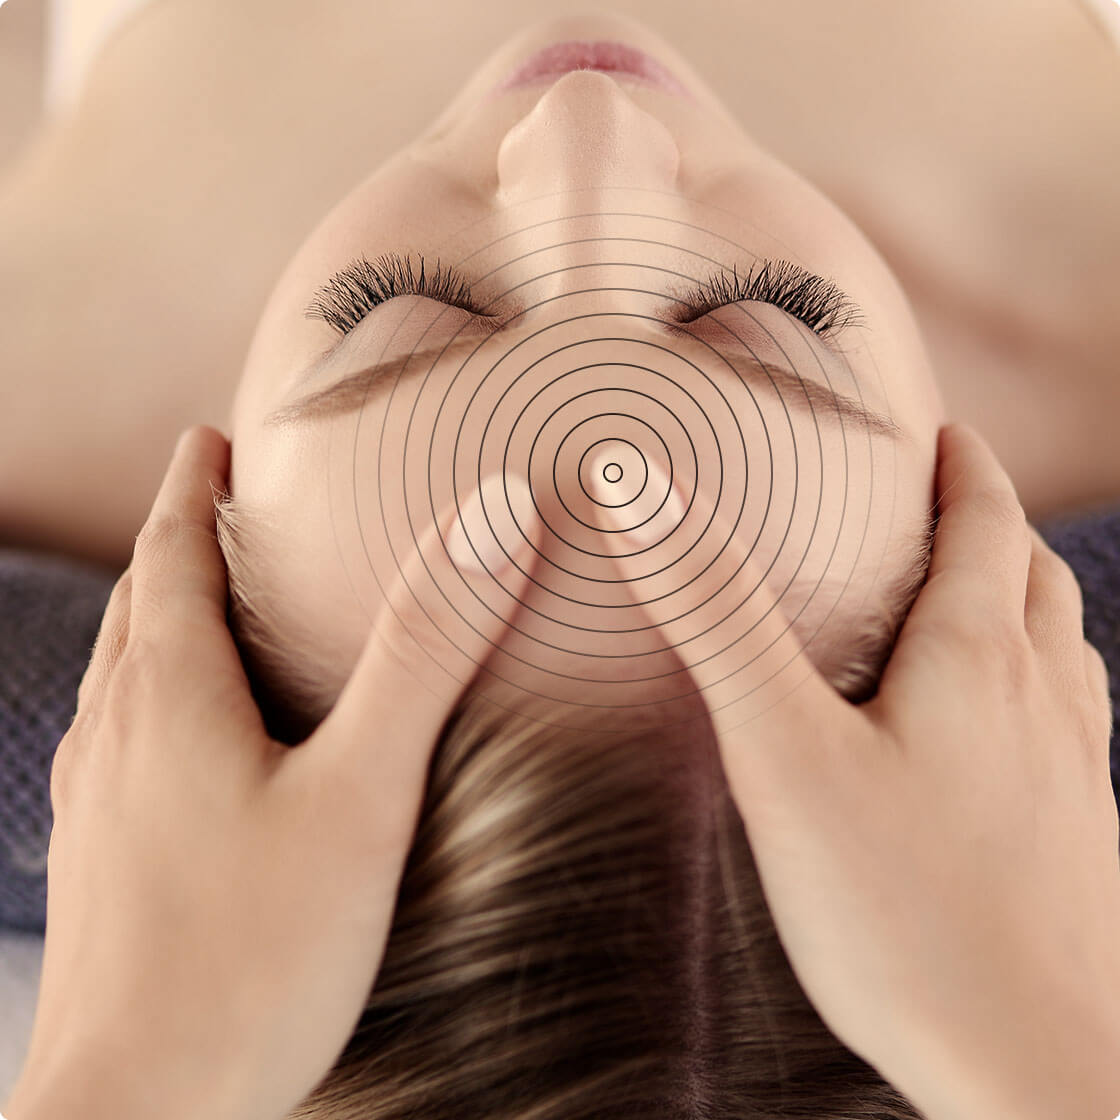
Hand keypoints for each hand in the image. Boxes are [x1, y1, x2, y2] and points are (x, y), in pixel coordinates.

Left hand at [4, 428, 539, 1119]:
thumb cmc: (247, 963)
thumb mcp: (360, 796)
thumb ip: (424, 654)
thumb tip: (494, 518)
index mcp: (169, 696)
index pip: (171, 551)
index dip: (195, 485)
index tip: (215, 436)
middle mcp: (118, 735)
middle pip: (142, 605)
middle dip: (180, 541)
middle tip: (224, 504)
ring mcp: (98, 804)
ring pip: (126, 675)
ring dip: (162, 618)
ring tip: (214, 603)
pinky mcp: (101, 864)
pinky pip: (125, 742)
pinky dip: (158, 698)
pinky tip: (194, 743)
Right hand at [594, 422, 1119, 1119]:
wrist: (1034, 1074)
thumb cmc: (905, 916)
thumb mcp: (784, 754)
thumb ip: (718, 619)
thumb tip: (642, 491)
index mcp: (977, 658)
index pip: (984, 520)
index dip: (961, 463)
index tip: (937, 429)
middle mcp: (1042, 701)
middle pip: (1033, 578)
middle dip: (991, 523)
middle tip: (943, 502)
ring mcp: (1075, 775)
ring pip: (1062, 651)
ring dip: (1022, 603)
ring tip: (975, 601)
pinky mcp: (1082, 843)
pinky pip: (1068, 728)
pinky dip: (1035, 688)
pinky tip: (996, 739)